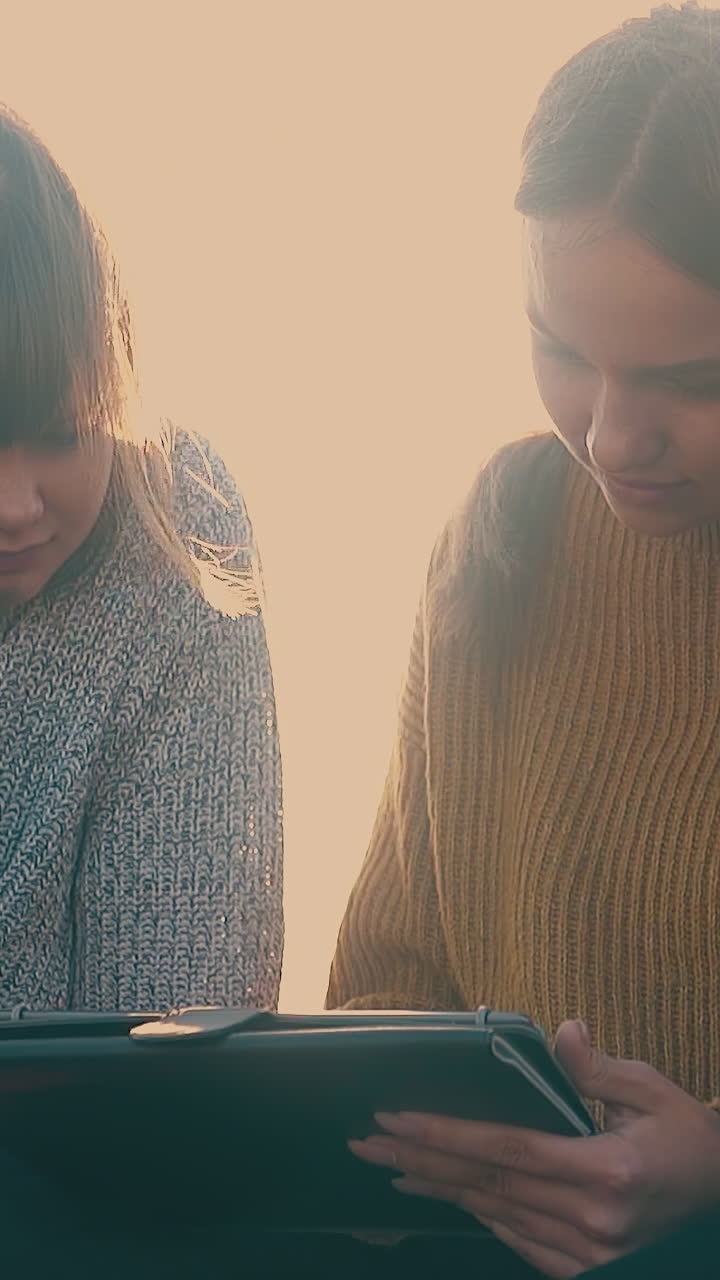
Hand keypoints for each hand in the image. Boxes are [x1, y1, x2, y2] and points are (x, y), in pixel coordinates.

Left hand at [349, 1019, 719, 1276]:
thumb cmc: (686, 1137)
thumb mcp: (652, 1089)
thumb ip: (598, 1068)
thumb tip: (563, 1031)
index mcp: (607, 1169)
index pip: (507, 1148)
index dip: (446, 1132)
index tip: (397, 1117)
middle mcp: (593, 1217)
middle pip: (488, 1183)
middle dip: (421, 1158)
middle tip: (369, 1140)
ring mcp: (589, 1252)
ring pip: (495, 1214)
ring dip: (439, 1188)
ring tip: (392, 1166)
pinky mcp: (586, 1268)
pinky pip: (518, 1241)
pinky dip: (479, 1215)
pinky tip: (447, 1194)